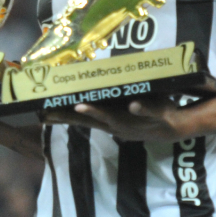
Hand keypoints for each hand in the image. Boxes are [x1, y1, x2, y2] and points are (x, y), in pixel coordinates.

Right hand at [44, 98, 190, 142]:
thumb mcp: (121, 112)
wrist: (175, 126)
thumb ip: (102, 105)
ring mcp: (135, 122)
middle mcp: (117, 124)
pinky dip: (140, 109)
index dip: (60, 118)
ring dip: (98, 113)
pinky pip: (147, 111)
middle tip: (50, 112)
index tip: (40, 114)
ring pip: (114, 118)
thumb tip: (82, 90)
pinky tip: (133, 104)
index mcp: (107, 121)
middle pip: (90, 121)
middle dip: (69, 116)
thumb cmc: (141, 114)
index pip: (80, 120)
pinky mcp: (156, 115)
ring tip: (81, 106)